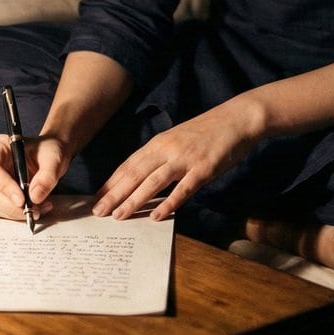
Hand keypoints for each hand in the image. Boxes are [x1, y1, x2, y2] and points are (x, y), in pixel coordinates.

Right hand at [0, 132, 69, 220]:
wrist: (49, 157)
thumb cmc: (47, 150)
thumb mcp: (53, 158)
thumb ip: (47, 175)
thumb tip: (35, 196)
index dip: (4, 186)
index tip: (21, 200)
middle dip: (10, 205)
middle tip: (32, 210)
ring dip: (15, 212)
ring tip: (39, 208)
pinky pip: (0, 210)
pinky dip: (17, 214)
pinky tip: (35, 209)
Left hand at [91, 97, 261, 222]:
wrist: (237, 118)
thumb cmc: (208, 131)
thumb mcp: (178, 139)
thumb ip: (161, 156)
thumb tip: (143, 178)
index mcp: (159, 142)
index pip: (128, 165)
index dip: (111, 182)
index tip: (96, 198)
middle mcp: (167, 149)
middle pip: (134, 174)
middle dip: (113, 194)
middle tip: (97, 212)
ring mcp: (185, 158)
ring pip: (152, 182)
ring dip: (133, 200)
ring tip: (118, 216)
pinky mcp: (203, 168)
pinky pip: (182, 188)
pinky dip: (169, 203)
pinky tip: (157, 216)